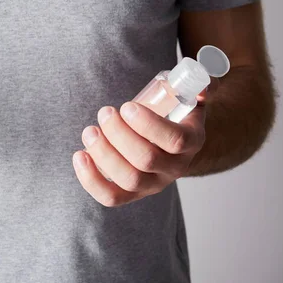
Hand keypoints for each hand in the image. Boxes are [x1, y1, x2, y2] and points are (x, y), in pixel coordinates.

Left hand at [72, 82, 216, 206]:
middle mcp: (174, 168)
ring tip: (89, 131)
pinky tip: (80, 155)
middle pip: (147, 159)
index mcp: (191, 142)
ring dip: (103, 153)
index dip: (148, 124)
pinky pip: (111, 197)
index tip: (125, 106)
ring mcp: (153, 184)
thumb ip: (195, 86)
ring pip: (129, 179)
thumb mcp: (187, 98)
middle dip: (119, 134)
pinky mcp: (131, 194)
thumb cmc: (171, 115)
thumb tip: (202, 85)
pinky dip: (90, 179)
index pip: (175, 140)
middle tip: (104, 113)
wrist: (168, 143)